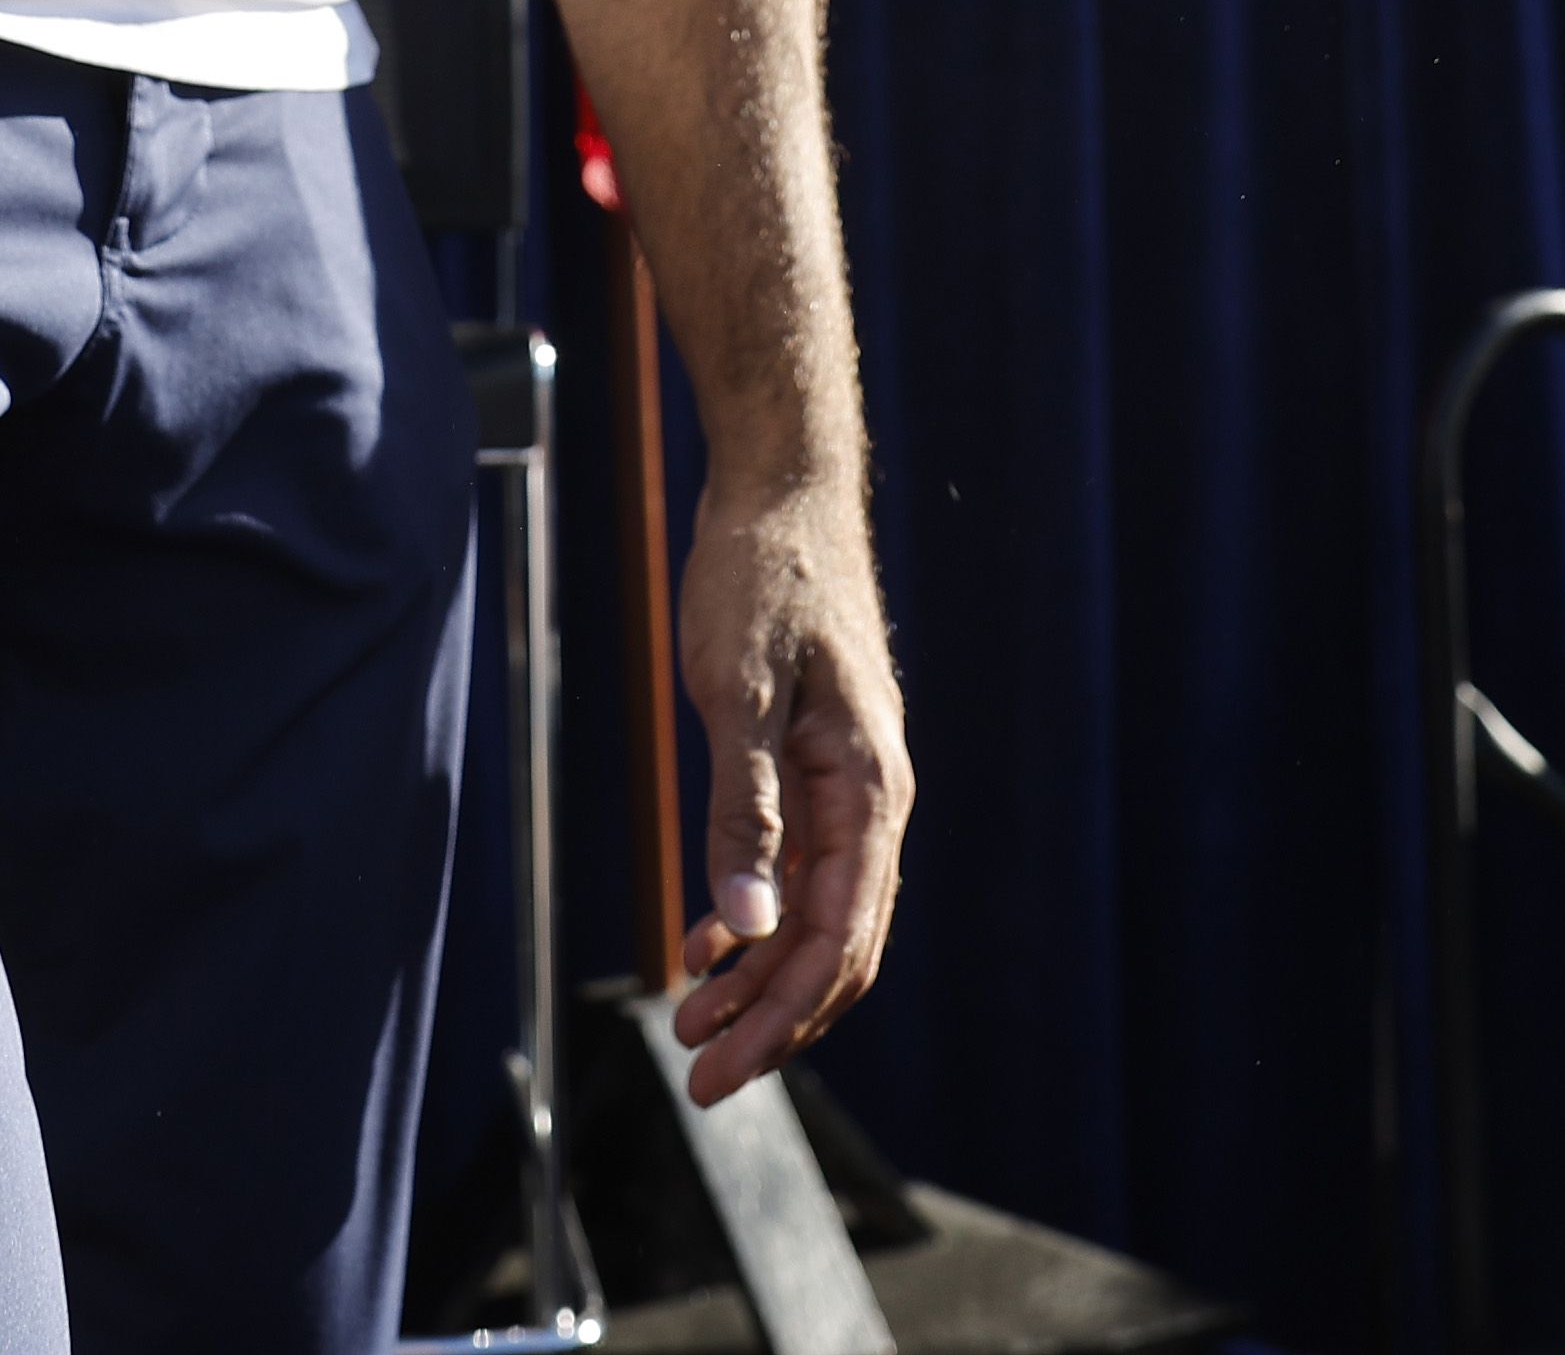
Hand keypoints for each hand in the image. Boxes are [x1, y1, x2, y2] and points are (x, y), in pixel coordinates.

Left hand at [669, 469, 910, 1103]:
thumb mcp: (738, 693)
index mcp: (870, 790)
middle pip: (838, 947)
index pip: (839, 939)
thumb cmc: (763, 579)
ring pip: (817, 916)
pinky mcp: (817, 768)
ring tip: (691, 1021)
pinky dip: (757, 919)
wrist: (784, 491)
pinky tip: (707, 942)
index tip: (718, 1066)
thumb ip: (743, 811)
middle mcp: (873, 800)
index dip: (781, 1014)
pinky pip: (800, 870)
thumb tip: (749, 928)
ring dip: (760, 977)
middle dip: (773, 1019)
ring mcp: (848, 786)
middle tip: (700, 1073)